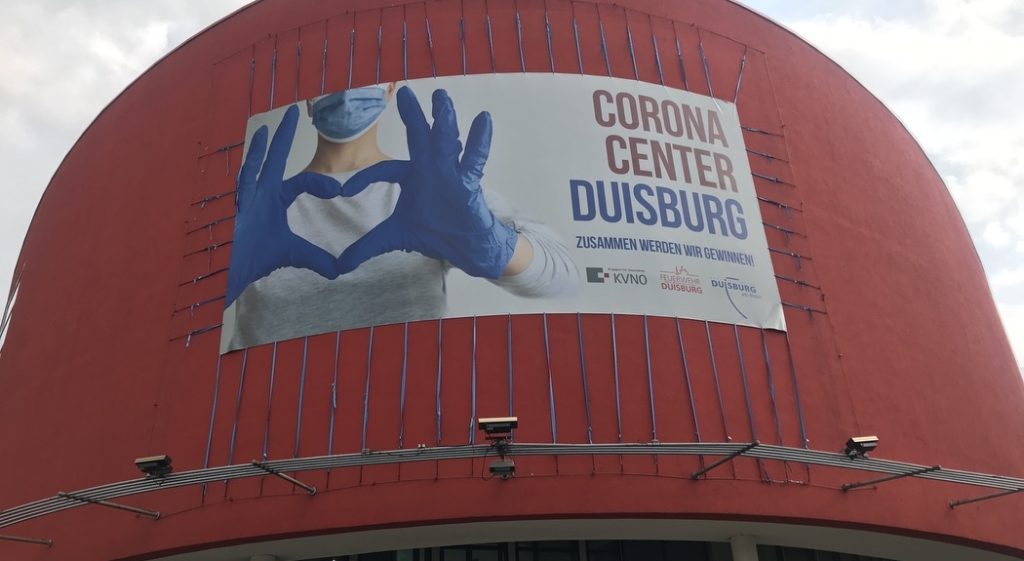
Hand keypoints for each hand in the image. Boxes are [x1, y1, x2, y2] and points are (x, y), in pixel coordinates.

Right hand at [226, 105, 343, 305]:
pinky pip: (245, 183)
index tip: (338, 189)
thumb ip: (317, 258)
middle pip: (275, 159)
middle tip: (294, 110)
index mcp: (277, 199)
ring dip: (263, 147)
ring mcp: (249, 198)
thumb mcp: (296, 254)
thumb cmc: (261, 258)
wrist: (241, 272)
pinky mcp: (239, 207)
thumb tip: (340, 270)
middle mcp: (263, 193)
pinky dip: (250, 165)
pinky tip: (255, 146)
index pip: (303, 181)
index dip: (320, 182)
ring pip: (256, 166)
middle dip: (284, 136)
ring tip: (269, 126)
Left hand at [336, 87, 517, 278]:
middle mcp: (429, 169)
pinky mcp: (468, 183)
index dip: (364, 179)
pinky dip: (479, 141)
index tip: (343, 192)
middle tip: (404, 92)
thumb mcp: (394, 238)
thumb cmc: (433, 234)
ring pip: (445, 142)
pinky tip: (484, 119)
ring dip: (443, 119)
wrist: (464, 247)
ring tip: (441, 97)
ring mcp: (450, 173)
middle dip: (412, 116)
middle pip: (418, 138)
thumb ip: (367, 247)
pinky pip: (474, 159)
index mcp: (411, 178)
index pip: (384, 170)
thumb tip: (339, 266)